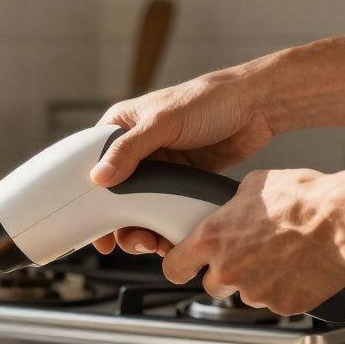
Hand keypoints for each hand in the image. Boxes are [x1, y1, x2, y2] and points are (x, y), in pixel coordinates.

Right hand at [91, 68, 278, 256]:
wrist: (256, 107)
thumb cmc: (208, 100)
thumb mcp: (162, 122)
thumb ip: (129, 149)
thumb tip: (99, 178)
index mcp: (122, 126)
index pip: (92, 164)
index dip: (88, 197)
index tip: (90, 227)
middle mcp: (136, 148)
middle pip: (114, 193)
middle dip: (118, 222)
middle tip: (128, 241)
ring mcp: (159, 165)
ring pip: (139, 205)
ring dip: (141, 228)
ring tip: (151, 243)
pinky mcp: (180, 178)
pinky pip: (164, 207)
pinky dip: (163, 225)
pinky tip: (168, 237)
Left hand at [161, 169, 344, 315]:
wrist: (342, 222)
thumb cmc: (303, 199)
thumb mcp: (255, 187)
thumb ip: (233, 205)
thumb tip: (233, 208)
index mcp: (212, 239)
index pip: (175, 266)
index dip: (180, 267)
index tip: (184, 267)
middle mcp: (228, 269)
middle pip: (212, 285)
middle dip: (227, 275)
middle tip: (250, 258)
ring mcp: (255, 291)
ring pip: (248, 293)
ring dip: (260, 281)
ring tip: (284, 257)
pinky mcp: (283, 305)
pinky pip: (278, 301)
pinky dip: (286, 290)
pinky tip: (300, 269)